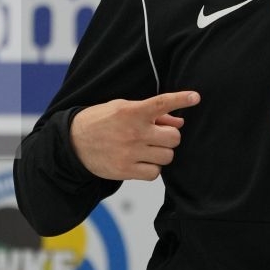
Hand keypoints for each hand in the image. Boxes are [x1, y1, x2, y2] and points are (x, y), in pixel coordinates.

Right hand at [69, 90, 199, 180]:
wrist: (73, 142)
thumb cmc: (102, 121)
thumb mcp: (123, 108)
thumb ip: (153, 114)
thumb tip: (180, 121)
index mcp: (132, 111)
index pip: (162, 102)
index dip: (181, 99)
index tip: (195, 97)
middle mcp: (133, 132)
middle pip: (174, 137)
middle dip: (170, 136)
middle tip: (158, 135)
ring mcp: (130, 152)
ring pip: (167, 156)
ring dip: (162, 153)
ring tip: (147, 149)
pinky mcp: (125, 170)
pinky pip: (155, 173)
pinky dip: (153, 168)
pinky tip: (142, 161)